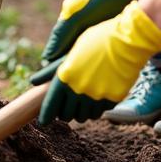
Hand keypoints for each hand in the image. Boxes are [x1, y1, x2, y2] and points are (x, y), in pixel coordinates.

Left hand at [31, 1, 160, 124]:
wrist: (126, 41)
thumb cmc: (97, 41)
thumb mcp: (72, 52)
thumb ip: (54, 70)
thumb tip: (34, 81)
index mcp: (65, 75)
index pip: (51, 104)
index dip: (46, 114)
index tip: (43, 120)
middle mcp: (79, 89)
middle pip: (66, 114)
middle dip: (64, 113)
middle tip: (65, 108)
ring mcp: (96, 96)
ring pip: (83, 116)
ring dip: (80, 112)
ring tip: (82, 103)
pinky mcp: (111, 100)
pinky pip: (100, 112)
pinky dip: (96, 109)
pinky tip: (96, 99)